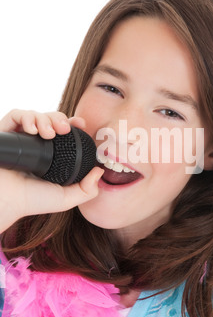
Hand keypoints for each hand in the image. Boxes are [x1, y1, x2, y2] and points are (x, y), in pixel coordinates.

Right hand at [0, 109, 102, 230]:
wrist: (6, 201)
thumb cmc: (32, 201)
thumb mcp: (66, 198)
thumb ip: (87, 190)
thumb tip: (99, 171)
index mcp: (51, 153)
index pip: (64, 131)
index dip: (73, 123)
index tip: (81, 124)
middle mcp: (36, 143)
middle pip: (51, 119)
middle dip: (59, 119)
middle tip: (64, 129)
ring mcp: (20, 137)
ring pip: (36, 114)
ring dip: (45, 118)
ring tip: (47, 133)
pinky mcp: (5, 133)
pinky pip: (16, 114)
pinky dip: (26, 117)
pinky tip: (32, 130)